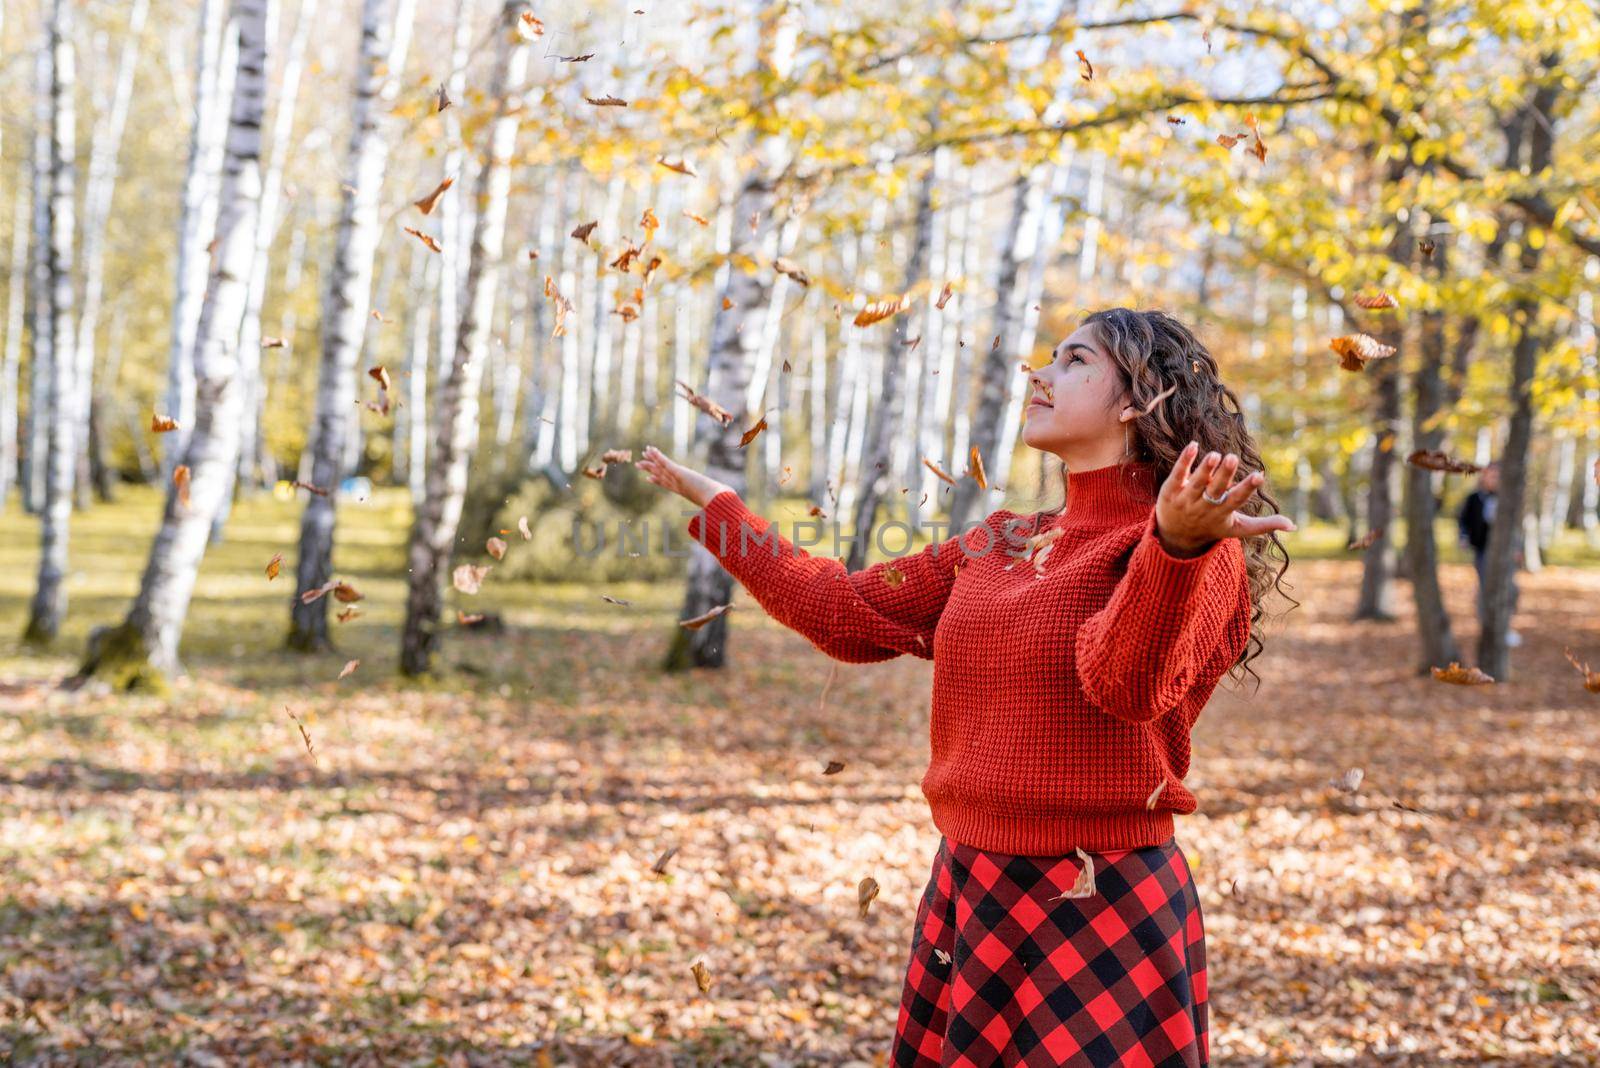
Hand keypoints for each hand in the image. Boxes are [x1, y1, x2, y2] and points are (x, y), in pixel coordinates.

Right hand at [638, 445, 734, 508]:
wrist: (715, 501)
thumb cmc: (717, 503)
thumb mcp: (715, 502)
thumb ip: (715, 504)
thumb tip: (726, 503)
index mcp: (684, 491)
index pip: (667, 485)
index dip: (657, 481)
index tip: (648, 479)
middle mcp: (677, 485)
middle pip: (660, 475)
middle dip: (649, 470)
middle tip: (638, 464)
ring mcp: (677, 479)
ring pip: (660, 468)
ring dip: (651, 460)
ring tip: (642, 454)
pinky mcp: (679, 473)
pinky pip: (665, 462)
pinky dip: (657, 456)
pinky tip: (650, 449)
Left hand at [1154, 441, 1296, 556]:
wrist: (1175, 535)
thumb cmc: (1212, 526)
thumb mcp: (1237, 528)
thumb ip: (1264, 525)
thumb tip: (1293, 526)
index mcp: (1222, 513)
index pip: (1236, 500)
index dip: (1247, 489)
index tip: (1259, 476)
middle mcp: (1203, 506)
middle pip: (1215, 490)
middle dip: (1224, 475)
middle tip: (1232, 457)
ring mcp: (1186, 499)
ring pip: (1196, 483)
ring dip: (1205, 468)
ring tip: (1215, 454)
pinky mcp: (1171, 489)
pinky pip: (1178, 474)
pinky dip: (1185, 460)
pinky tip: (1192, 445)